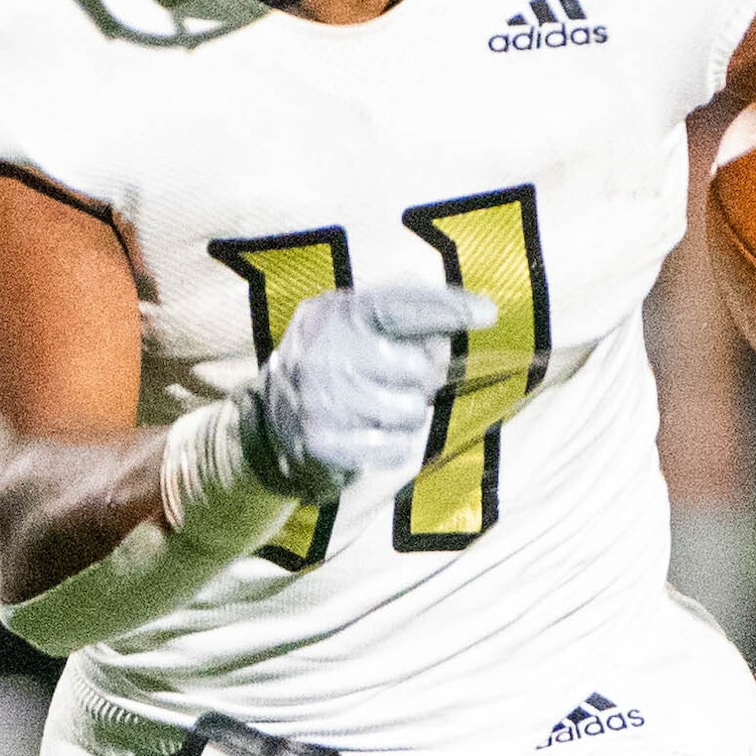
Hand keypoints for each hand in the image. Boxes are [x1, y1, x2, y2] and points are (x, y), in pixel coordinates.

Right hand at [242, 285, 495, 504]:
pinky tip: (369, 436)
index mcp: (334, 315)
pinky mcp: (323, 443)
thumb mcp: (352, 325)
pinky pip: (394, 448)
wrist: (268, 425)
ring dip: (407, 417)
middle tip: (401, 383)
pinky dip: (392, 446)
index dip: (446, 308)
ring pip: (410, 414)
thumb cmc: (331, 367)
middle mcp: (323, 353)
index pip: (399, 306)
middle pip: (417, 369)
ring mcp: (320, 400)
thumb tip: (471, 313)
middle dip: (423, 381)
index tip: (487, 313)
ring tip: (379, 410)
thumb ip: (403, 317)